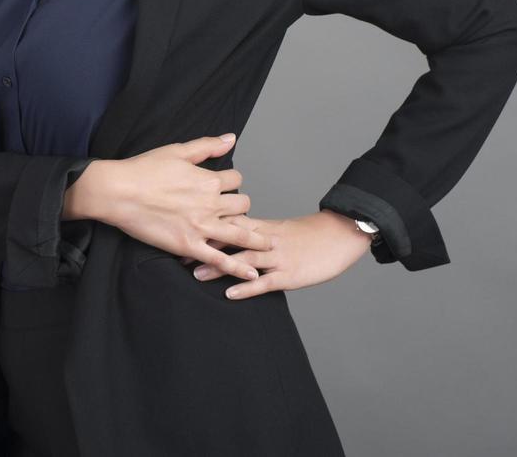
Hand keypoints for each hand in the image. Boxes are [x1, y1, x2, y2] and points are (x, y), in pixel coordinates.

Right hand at [69, 133, 273, 282]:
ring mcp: (201, 226)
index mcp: (208, 179)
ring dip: (257, 238)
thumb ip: (207, 146)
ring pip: (241, 232)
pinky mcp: (189, 245)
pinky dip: (238, 267)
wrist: (118, 192)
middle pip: (242, 204)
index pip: (235, 179)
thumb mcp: (177, 150)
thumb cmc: (143, 169)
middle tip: (233, 210)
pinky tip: (252, 272)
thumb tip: (231, 138)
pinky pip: (220, 259)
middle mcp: (210, 203)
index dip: (231, 181)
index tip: (223, 185)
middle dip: (240, 206)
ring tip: (267, 243)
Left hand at [179, 210, 374, 298]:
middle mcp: (266, 240)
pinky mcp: (291, 274)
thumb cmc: (307, 233)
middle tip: (176, 251)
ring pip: (244, 260)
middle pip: (229, 239)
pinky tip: (230, 294)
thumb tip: (226, 233)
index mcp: (262, 227)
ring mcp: (278, 257)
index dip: (202, 224)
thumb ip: (252, 230)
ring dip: (218, 267)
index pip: (227, 221)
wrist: (340, 234)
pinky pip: (266, 282)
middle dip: (202, 245)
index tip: (179, 226)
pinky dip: (247, 288)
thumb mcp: (276, 227)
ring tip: (194, 273)